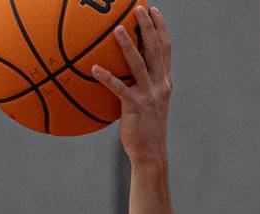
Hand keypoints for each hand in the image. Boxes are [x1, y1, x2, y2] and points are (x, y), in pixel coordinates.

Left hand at [92, 6, 171, 165]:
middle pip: (155, 48)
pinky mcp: (135, 107)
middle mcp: (160, 84)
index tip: (155, 10)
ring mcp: (149, 95)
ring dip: (127, 45)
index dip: (161, 27)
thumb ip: (142, 87)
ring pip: (138, 64)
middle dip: (148, 26)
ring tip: (116, 29)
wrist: (151, 153)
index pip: (165, 48)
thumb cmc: (145, 130)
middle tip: (138, 8)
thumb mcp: (149, 104)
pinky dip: (106, 77)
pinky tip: (94, 69)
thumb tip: (123, 76)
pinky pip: (119, 89)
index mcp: (164, 81)